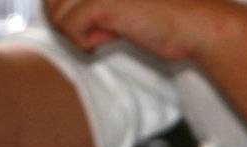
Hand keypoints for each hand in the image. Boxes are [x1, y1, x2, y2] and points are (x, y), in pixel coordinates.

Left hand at [44, 0, 233, 61]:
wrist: (196, 23)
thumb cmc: (162, 14)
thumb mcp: (118, 3)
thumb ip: (90, 3)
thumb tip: (53, 9)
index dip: (60, 8)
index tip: (84, 22)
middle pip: (50, 1)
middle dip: (66, 22)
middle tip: (95, 30)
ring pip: (56, 14)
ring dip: (76, 32)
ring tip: (105, 32)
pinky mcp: (102, 1)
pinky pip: (70, 29)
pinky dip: (85, 42)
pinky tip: (110, 38)